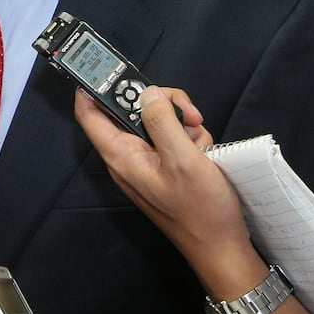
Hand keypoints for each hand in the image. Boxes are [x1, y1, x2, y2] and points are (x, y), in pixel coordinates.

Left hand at [74, 87, 266, 295]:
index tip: (106, 66)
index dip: (92, 86)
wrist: (223, 247)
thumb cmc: (202, 211)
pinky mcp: (167, 164)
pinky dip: (191, 138)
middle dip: (161, 104)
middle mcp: (129, 156)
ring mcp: (149, 160)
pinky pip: (173, 136)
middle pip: (131, 109)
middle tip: (187, 115)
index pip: (90, 113)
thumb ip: (163, 122)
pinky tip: (204, 152)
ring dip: (182, 123)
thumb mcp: (183, 160)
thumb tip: (148, 93)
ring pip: (158, 119)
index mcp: (121, 155)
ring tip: (201, 143)